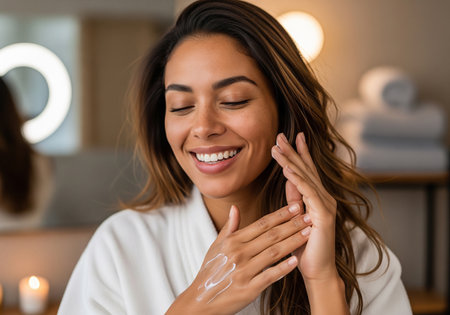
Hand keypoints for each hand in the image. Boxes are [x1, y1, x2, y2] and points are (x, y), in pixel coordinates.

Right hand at [167, 203, 311, 314]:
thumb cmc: (210, 271)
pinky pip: (269, 276)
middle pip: (271, 236)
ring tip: (308, 233)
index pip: (261, 224)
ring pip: (274, 253)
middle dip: (292, 225)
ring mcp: (244, 271)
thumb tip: (235, 208)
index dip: (280, 215)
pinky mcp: (248, 289)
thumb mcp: (216, 246)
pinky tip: (295, 260)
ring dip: (293, 242)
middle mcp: (239, 254)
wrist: (201, 300)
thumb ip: (229, 227)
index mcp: (232, 241)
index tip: (294, 206)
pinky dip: (283, 268)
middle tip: (308, 216)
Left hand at [271, 132, 337, 282]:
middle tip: (280, 135)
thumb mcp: (295, 217)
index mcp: (317, 198)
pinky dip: (298, 180)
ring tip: (278, 147)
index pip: (307, 170)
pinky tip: (288, 169)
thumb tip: (288, 180)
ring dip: (291, 161)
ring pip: (306, 178)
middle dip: (293, 151)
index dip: (299, 153)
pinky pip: (308, 193)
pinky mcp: (324, 215)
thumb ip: (294, 198)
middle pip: (306, 169)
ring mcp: (326, 205)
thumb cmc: (305, 246)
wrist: (316, 270)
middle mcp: (324, 198)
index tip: (290, 137)